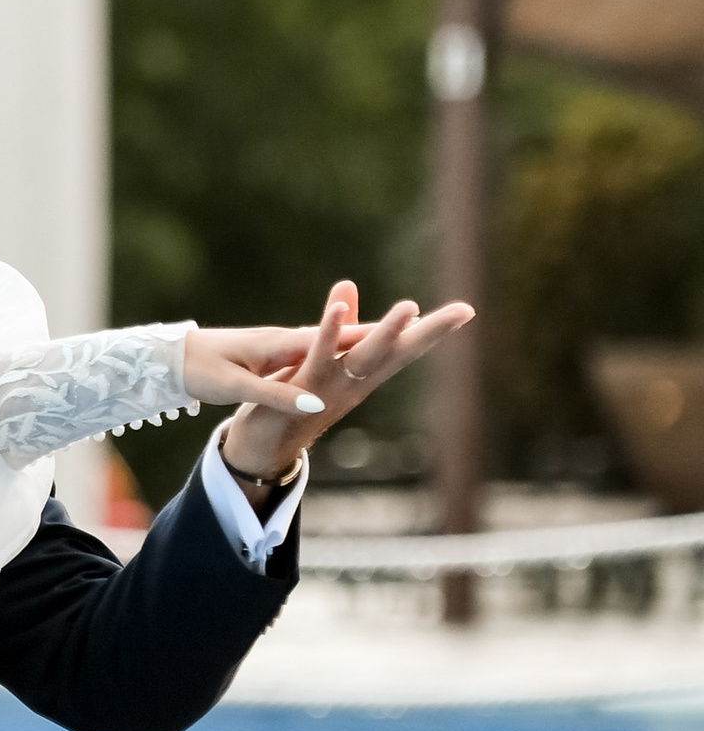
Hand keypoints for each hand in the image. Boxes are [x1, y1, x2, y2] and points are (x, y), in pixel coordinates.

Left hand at [211, 281, 474, 485]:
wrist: (263, 446)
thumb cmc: (296, 397)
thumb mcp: (322, 358)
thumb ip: (338, 325)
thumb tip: (348, 285)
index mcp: (362, 374)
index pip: (402, 347)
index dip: (433, 330)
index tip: (467, 311)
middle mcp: (354, 383)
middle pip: (396, 352)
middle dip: (429, 331)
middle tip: (463, 311)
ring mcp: (330, 388)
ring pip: (363, 356)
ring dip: (385, 332)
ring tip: (410, 307)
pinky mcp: (300, 390)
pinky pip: (317, 358)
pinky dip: (328, 334)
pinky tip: (338, 310)